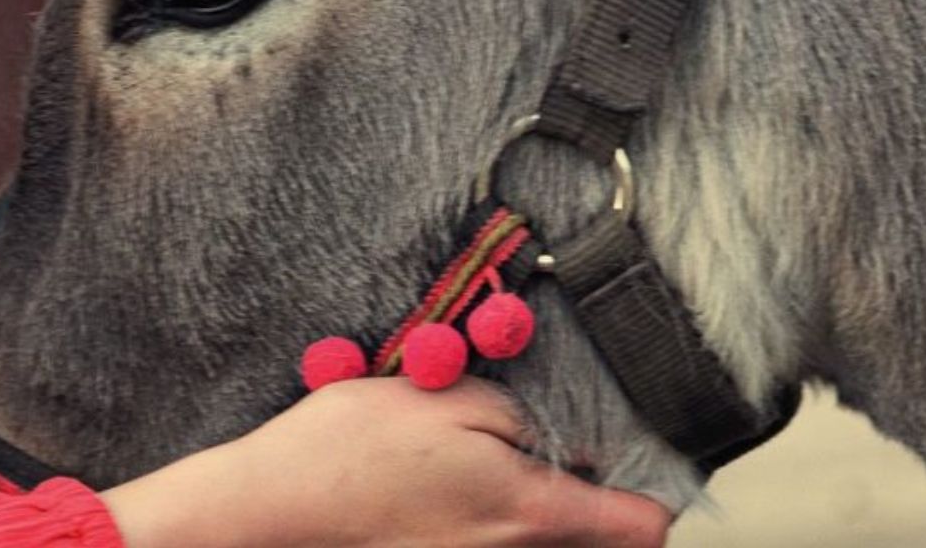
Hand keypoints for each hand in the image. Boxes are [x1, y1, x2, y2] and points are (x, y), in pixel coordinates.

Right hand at [101, 378, 671, 546]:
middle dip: (613, 504)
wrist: (269, 510)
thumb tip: (572, 436)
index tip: (644, 449)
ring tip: (529, 460)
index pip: (645, 527)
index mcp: (531, 514)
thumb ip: (524, 416)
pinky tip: (478, 484)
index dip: (657, 486)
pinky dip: (513, 523)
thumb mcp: (447, 397)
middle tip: (587, 451)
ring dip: (561, 513)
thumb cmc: (349, 452)